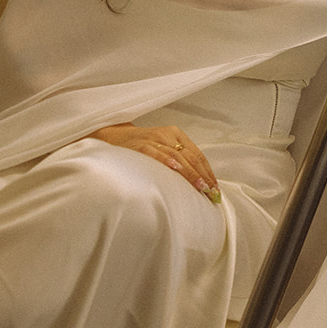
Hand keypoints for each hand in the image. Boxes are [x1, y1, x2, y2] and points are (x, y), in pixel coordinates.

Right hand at [87, 123, 220, 202]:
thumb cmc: (139, 148)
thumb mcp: (162, 149)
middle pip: (191, 156)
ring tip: (201, 188)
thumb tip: (197, 184)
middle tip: (211, 193)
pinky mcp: (139, 145)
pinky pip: (155, 153)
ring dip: (190, 174)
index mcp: (176, 134)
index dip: (208, 172)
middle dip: (203, 176)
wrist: (111, 137)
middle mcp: (167, 135)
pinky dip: (166, 161)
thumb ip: (178, 161)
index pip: (197, 155)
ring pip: (177, 156)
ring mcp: (153, 139)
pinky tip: (175, 170)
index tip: (215, 188)